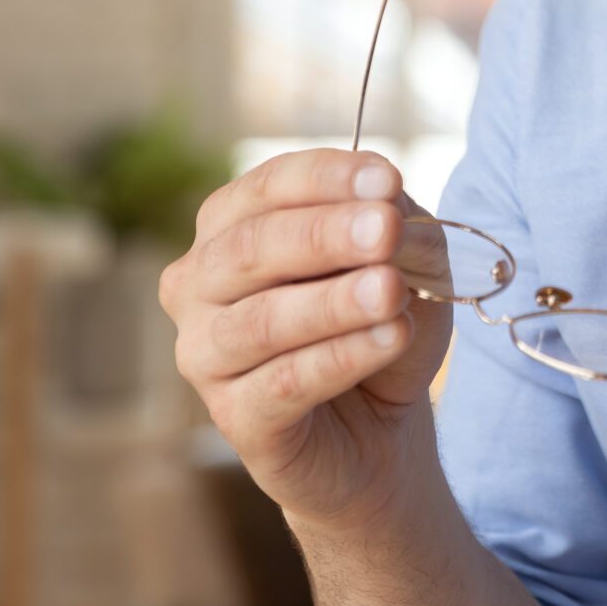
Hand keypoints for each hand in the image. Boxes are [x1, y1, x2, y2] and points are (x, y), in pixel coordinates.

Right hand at [160, 149, 450, 530]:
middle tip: (386, 228)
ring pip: (264, 320)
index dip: (327, 178)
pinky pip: (286, 383)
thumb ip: (399, 230)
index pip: (268, 186)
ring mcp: (205, 354)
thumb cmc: (378, 322)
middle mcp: (199, 285)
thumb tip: (392, 211)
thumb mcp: (407, 263)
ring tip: (392, 290)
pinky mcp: (234, 418)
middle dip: (325, 234)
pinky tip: (392, 337)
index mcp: (231, 227)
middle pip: (253, 247)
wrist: (381, 426)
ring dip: (334, 301)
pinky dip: (344, 356)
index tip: (387, 179)